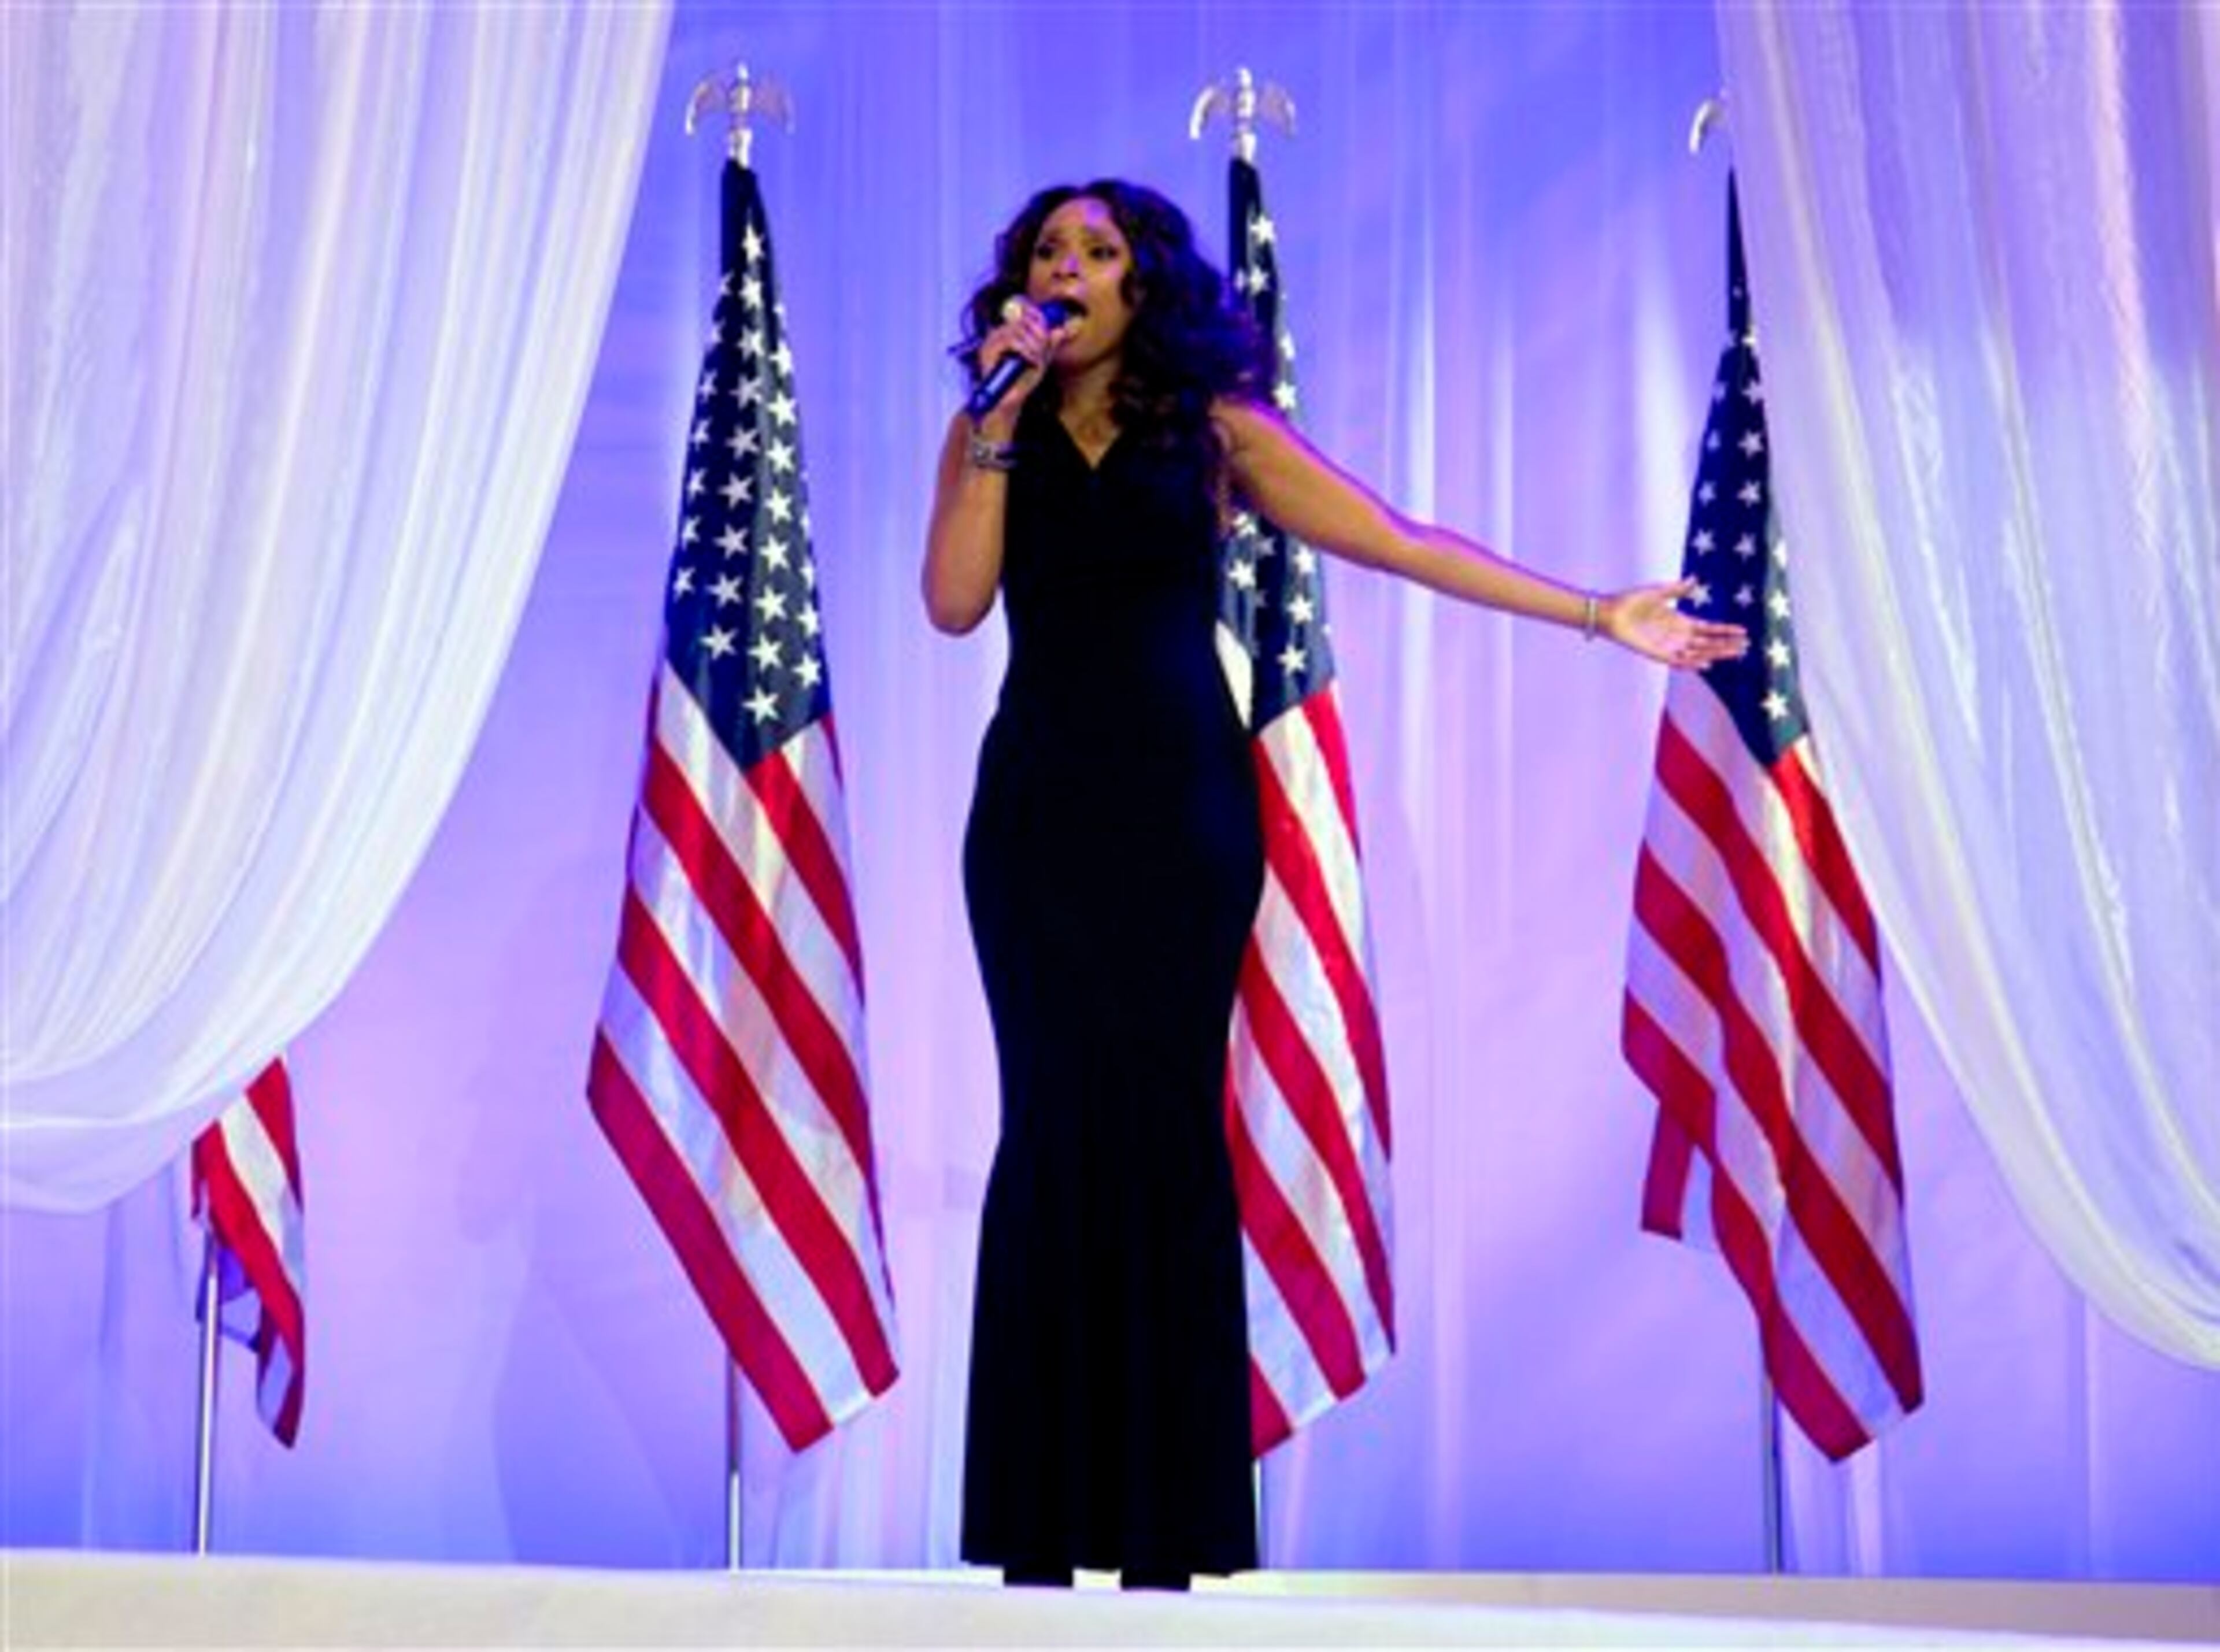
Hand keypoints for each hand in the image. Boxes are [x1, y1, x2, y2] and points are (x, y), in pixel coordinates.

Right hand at [971, 296, 1075, 440]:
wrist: (1010, 402)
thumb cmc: (1023, 382)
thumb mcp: (1041, 360)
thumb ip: (1049, 345)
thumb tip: (1061, 329)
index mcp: (1009, 333)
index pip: (1022, 313)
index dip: (1037, 315)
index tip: (1049, 325)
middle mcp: (998, 333)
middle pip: (1021, 320)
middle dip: (1038, 333)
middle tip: (1044, 348)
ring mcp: (990, 341)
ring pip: (1017, 329)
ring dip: (1032, 343)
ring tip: (1037, 358)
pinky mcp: (987, 351)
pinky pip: (1010, 341)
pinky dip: (1024, 349)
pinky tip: (1031, 360)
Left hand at [1601, 578, 1749, 668]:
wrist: (1610, 611)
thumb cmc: (1631, 601)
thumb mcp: (1658, 592)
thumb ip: (1677, 590)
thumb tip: (1695, 580)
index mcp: (1680, 622)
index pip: (1709, 628)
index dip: (1725, 630)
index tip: (1743, 631)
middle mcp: (1677, 636)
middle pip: (1707, 643)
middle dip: (1726, 645)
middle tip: (1745, 646)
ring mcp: (1668, 646)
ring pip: (1697, 653)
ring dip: (1715, 654)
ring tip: (1733, 653)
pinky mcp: (1657, 654)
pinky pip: (1677, 661)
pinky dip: (1691, 663)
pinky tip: (1706, 663)